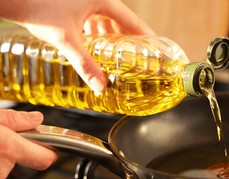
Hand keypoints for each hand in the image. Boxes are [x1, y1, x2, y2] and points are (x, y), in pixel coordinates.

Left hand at [0, 0, 153, 92]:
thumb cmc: (37, 9)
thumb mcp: (66, 40)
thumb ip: (85, 64)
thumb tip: (100, 87)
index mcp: (101, 0)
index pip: (132, 20)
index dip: (146, 35)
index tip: (157, 48)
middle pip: (121, 22)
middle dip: (129, 41)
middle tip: (139, 57)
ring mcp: (85, 1)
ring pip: (107, 22)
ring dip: (113, 38)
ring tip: (119, 57)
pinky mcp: (75, 5)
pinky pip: (94, 21)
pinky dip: (98, 34)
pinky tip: (97, 47)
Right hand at [0, 109, 57, 178]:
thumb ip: (14, 119)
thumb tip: (35, 119)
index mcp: (7, 148)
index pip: (45, 159)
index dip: (51, 152)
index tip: (53, 146)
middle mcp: (1, 169)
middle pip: (21, 159)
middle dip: (15, 147)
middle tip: (4, 135)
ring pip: (4, 164)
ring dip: (1, 153)